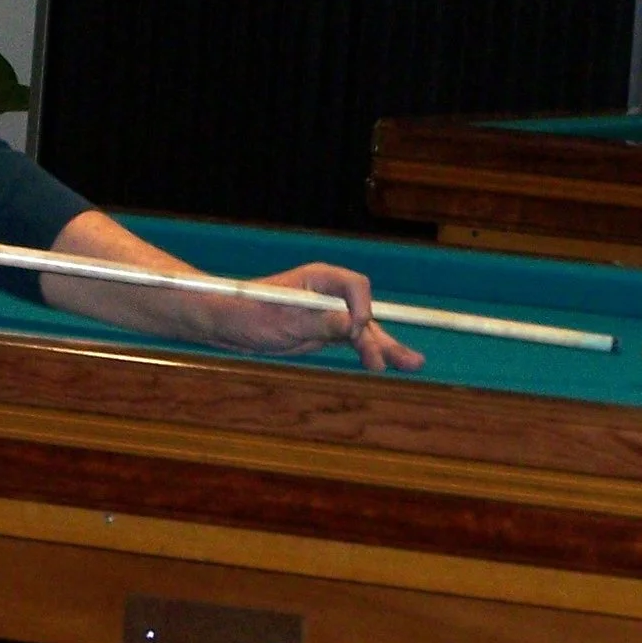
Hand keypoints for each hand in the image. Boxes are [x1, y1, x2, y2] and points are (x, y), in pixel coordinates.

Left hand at [206, 262, 424, 373]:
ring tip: (412, 363)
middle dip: (384, 334)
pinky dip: (368, 352)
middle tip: (406, 358)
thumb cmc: (250, 312)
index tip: (356, 328)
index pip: (355, 286)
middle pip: (366, 311)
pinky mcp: (325, 331)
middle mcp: (330, 293)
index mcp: (320, 278)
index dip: (361, 306)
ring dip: (385, 347)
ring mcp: (329, 313)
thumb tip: (354, 326)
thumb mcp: (284, 319)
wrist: (229, 324)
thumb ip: (321, 322)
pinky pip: (353, 341)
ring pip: (364, 330)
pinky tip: (384, 364)